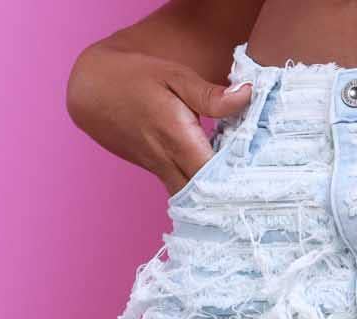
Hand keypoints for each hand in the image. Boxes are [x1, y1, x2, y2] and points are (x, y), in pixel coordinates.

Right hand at [67, 42, 250, 194]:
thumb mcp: (174, 75)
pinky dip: (206, 198)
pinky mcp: (161, 175)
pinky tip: (225, 193)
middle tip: (262, 204)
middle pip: (208, 198)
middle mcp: (169, 163)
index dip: (239, 185)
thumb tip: (247, 95)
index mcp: (177, 139)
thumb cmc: (136, 78)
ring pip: (196, 203)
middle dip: (234, 203)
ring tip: (247, 203)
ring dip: (219, 205)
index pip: (215, 176)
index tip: (262, 187)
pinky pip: (187, 195)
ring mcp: (163, 173)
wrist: (94, 91)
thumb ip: (210, 94)